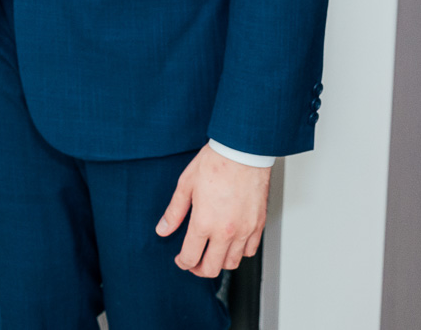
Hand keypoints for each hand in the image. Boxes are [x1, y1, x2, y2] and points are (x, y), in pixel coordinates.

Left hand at [155, 144, 270, 277]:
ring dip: (219, 262)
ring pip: (232, 263)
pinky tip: (232, 243)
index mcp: (204, 222)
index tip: (181, 259)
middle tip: (194, 262)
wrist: (243, 150)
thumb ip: (174, 212)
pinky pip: (250, 250)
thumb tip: (163, 229)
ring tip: (212, 252)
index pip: (191, 257)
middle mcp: (226, 231)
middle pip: (212, 268)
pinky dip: (240, 252)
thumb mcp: (186, 184)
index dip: (182, 262)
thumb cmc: (216, 162)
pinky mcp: (258, 224)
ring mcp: (245, 230)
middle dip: (199, 269)